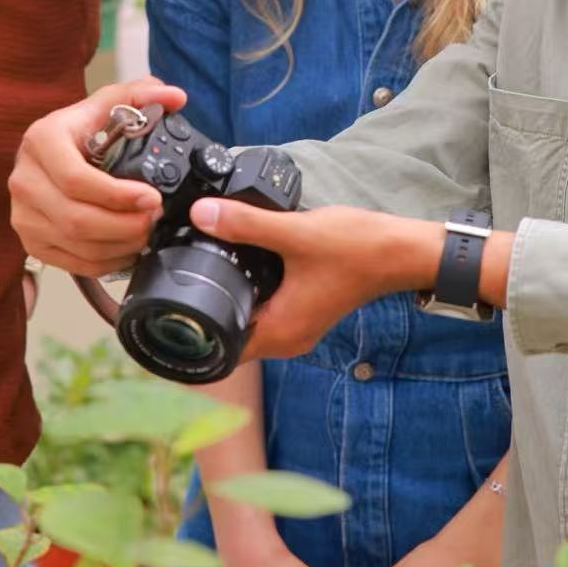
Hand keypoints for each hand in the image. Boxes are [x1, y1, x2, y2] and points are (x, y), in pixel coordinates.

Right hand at [7, 77, 186, 276]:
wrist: (46, 156)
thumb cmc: (79, 131)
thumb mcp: (106, 104)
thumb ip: (142, 96)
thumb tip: (176, 97)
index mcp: (42, 141)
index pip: (75, 178)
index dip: (117, 195)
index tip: (152, 197)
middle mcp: (25, 180)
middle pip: (76, 218)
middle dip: (124, 225)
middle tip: (154, 219)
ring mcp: (23, 215)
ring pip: (76, 244)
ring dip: (119, 244)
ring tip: (145, 232)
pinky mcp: (31, 241)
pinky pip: (72, 262)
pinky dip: (106, 261)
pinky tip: (127, 248)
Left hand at [187, 200, 440, 361]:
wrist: (402, 251)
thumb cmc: (357, 249)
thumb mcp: (295, 233)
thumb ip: (246, 224)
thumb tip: (202, 214)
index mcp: (280, 331)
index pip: (219, 352)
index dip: (189, 336)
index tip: (165, 312)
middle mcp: (287, 337)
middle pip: (229, 336)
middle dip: (204, 312)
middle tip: (176, 279)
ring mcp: (298, 324)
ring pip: (248, 321)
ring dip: (228, 299)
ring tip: (202, 267)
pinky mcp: (306, 308)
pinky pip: (266, 309)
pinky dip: (250, 292)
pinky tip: (242, 263)